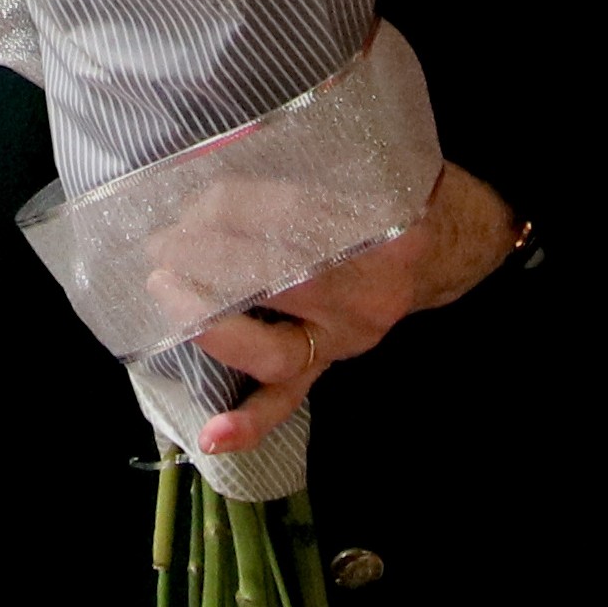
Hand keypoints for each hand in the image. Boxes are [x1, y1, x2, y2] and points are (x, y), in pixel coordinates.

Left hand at [186, 164, 517, 460]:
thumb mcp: (358, 170)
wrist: (444, 248)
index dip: (232, 208)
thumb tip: (208, 171)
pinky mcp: (328, 364)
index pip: (294, 219)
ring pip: (277, 351)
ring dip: (213, 328)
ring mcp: (344, 337)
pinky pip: (288, 400)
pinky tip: (213, 435)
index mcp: (378, 233)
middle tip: (163, 242)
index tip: (190, 197)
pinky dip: (249, 421)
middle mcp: (365, 294)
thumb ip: (299, 172)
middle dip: (210, 261)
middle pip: (279, 282)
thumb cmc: (388, 197)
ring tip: (167, 296)